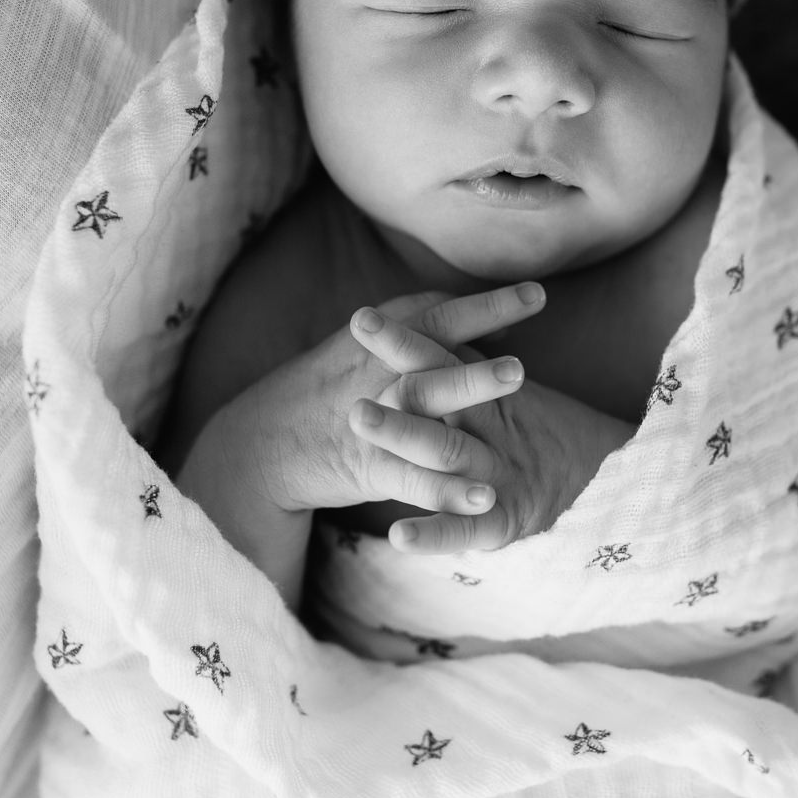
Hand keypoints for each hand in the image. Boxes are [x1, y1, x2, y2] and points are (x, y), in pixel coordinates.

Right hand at [228, 283, 545, 516]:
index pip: (436, 315)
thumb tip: (495, 324)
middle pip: (432, 357)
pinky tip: (486, 499)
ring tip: (517, 400)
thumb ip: (426, 334)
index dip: (485, 306)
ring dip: (469, 401)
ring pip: (425, 410)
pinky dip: (448, 491)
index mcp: (378, 341)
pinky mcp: (368, 466)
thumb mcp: (367, 348)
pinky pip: (412, 480)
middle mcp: (377, 373)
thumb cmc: (330, 389)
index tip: (537, 298)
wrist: (260, 441)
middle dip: (477, 361)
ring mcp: (372, 419)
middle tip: (523, 365)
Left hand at [348, 309, 634, 554]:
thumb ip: (466, 366)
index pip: (440, 360)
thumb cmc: (541, 436)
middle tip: (351, 394)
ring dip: (402, 438)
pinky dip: (431, 533)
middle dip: (393, 392)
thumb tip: (429, 319)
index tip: (359, 319)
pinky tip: (397, 537)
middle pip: (439, 401)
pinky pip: (464, 529)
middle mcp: (488, 430)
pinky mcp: (503, 522)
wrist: (603, 480)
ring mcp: (495, 475)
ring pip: (446, 454)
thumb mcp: (504, 398)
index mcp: (485, 398)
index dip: (402, 340)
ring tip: (358, 424)